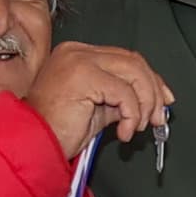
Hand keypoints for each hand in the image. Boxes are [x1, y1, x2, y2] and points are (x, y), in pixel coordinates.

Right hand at [26, 42, 173, 156]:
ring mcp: (79, 60)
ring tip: (135, 127)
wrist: (32, 144)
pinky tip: (124, 131)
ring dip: (144, 104)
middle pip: (133, 61)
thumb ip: (120, 99)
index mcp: (78, 55)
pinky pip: (124, 92)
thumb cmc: (55, 131)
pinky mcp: (83, 75)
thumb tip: (150, 100)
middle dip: (153, 92)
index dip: (150, 80)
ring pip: (134, 73)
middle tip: (156, 118)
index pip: (126, 58)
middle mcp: (78, 52)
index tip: (162, 101)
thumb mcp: (96, 111)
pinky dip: (132, 114)